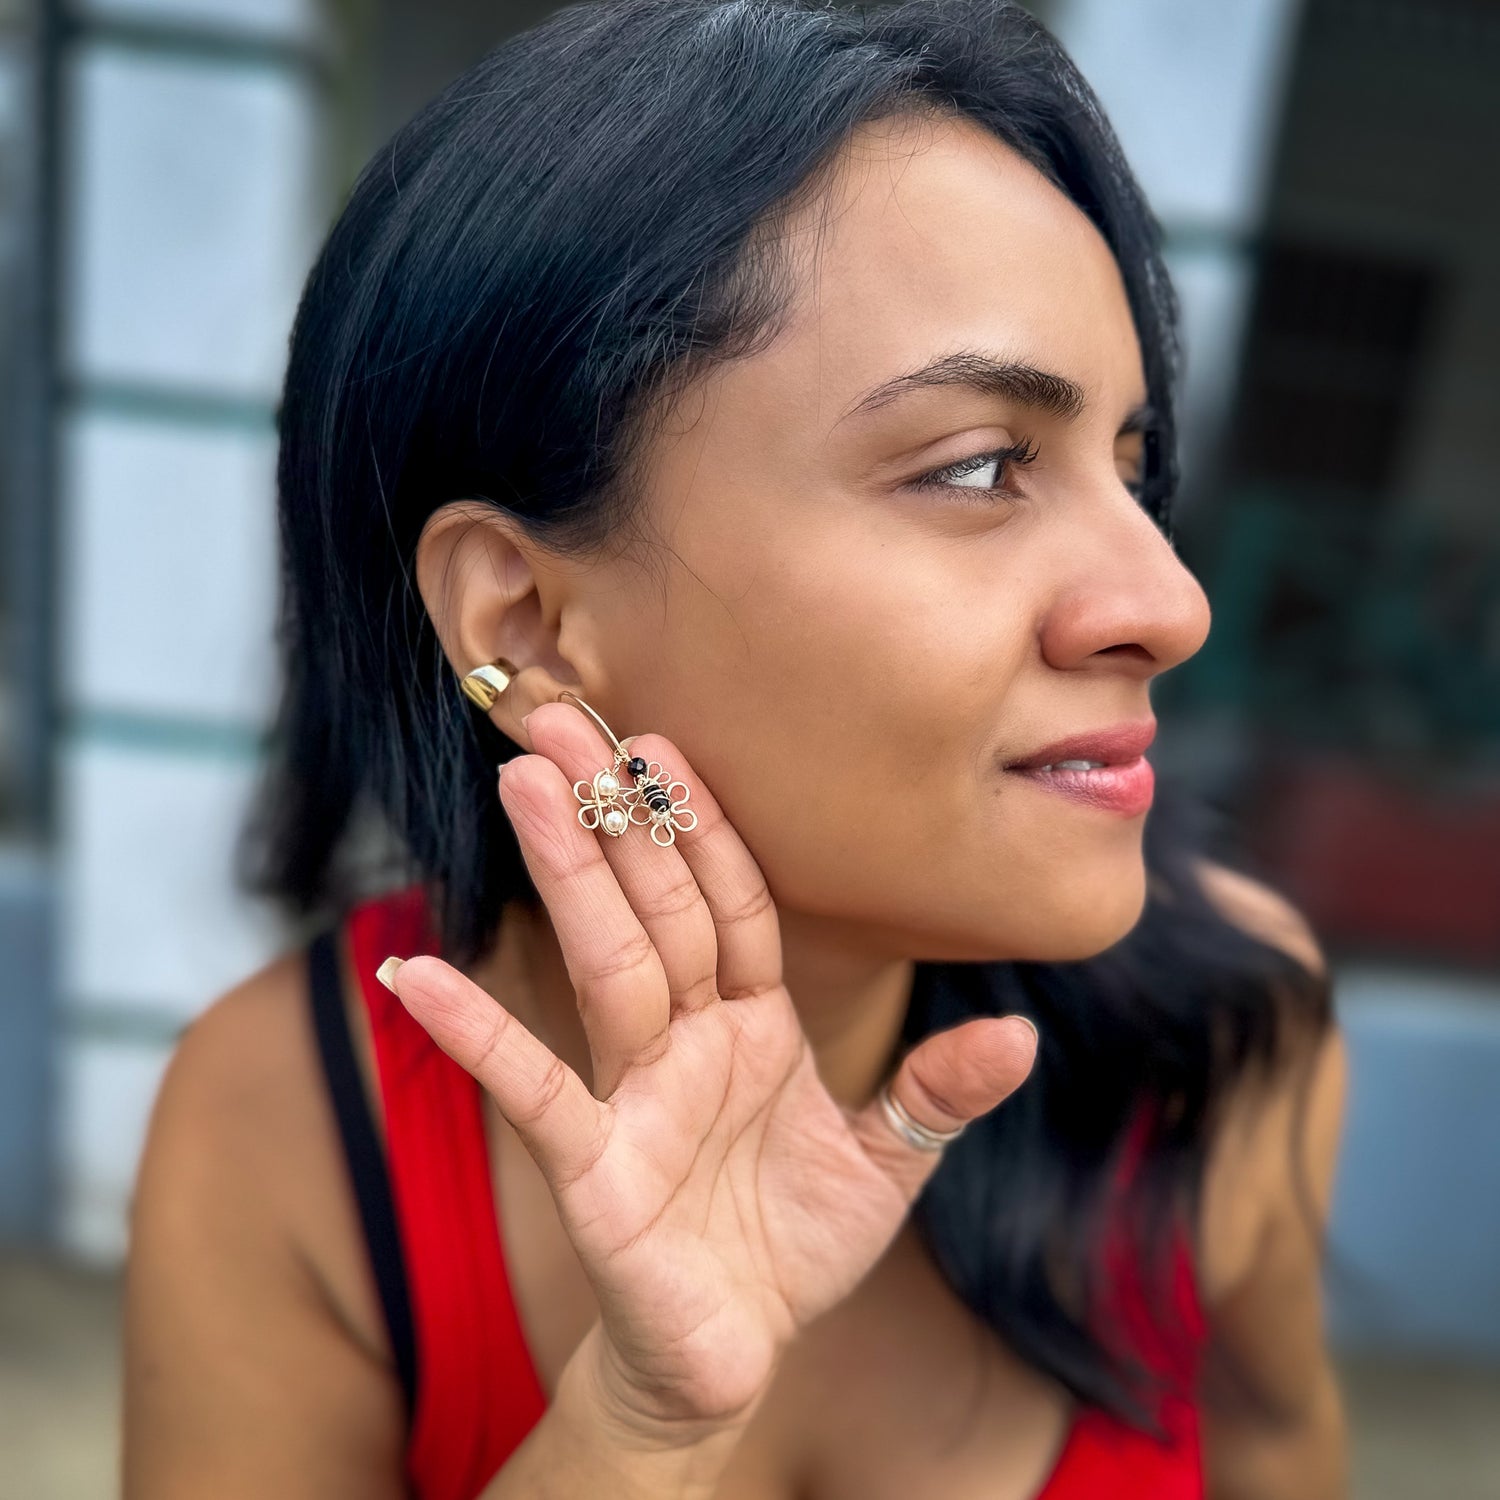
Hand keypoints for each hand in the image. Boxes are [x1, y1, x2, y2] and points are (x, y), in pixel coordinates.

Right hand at [382, 700, 1037, 1435]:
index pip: (729, 902)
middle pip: (654, 906)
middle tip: (565, 720)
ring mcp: (635, 1095)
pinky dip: (473, 1034)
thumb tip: (1019, 1036)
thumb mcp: (885, 1165)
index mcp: (753, 1024)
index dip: (704, 826)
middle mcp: (688, 1041)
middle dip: (617, 814)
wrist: (734, 1359)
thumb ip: (938, 1095)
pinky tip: (417, 979)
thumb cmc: (793, 1248)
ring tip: (524, 783)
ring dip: (567, 872)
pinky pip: (530, 1086)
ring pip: (605, 963)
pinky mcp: (593, 1166)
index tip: (665, 746)